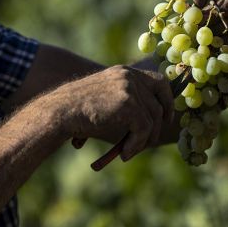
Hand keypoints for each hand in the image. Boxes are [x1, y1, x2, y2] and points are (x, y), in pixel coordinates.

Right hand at [47, 65, 173, 161]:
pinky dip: (136, 145)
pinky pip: (144, 129)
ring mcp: (130, 89)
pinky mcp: (129, 105)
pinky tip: (123, 154)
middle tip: (150, 142)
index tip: (165, 118)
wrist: (60, 112)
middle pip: (159, 103)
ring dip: (143, 140)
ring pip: (153, 119)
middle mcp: (129, 76)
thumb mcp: (105, 100)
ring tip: (128, 152)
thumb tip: (150, 124)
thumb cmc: (77, 111)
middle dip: (158, 125)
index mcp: (124, 72)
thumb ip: (126, 103)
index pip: (159, 81)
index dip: (166, 100)